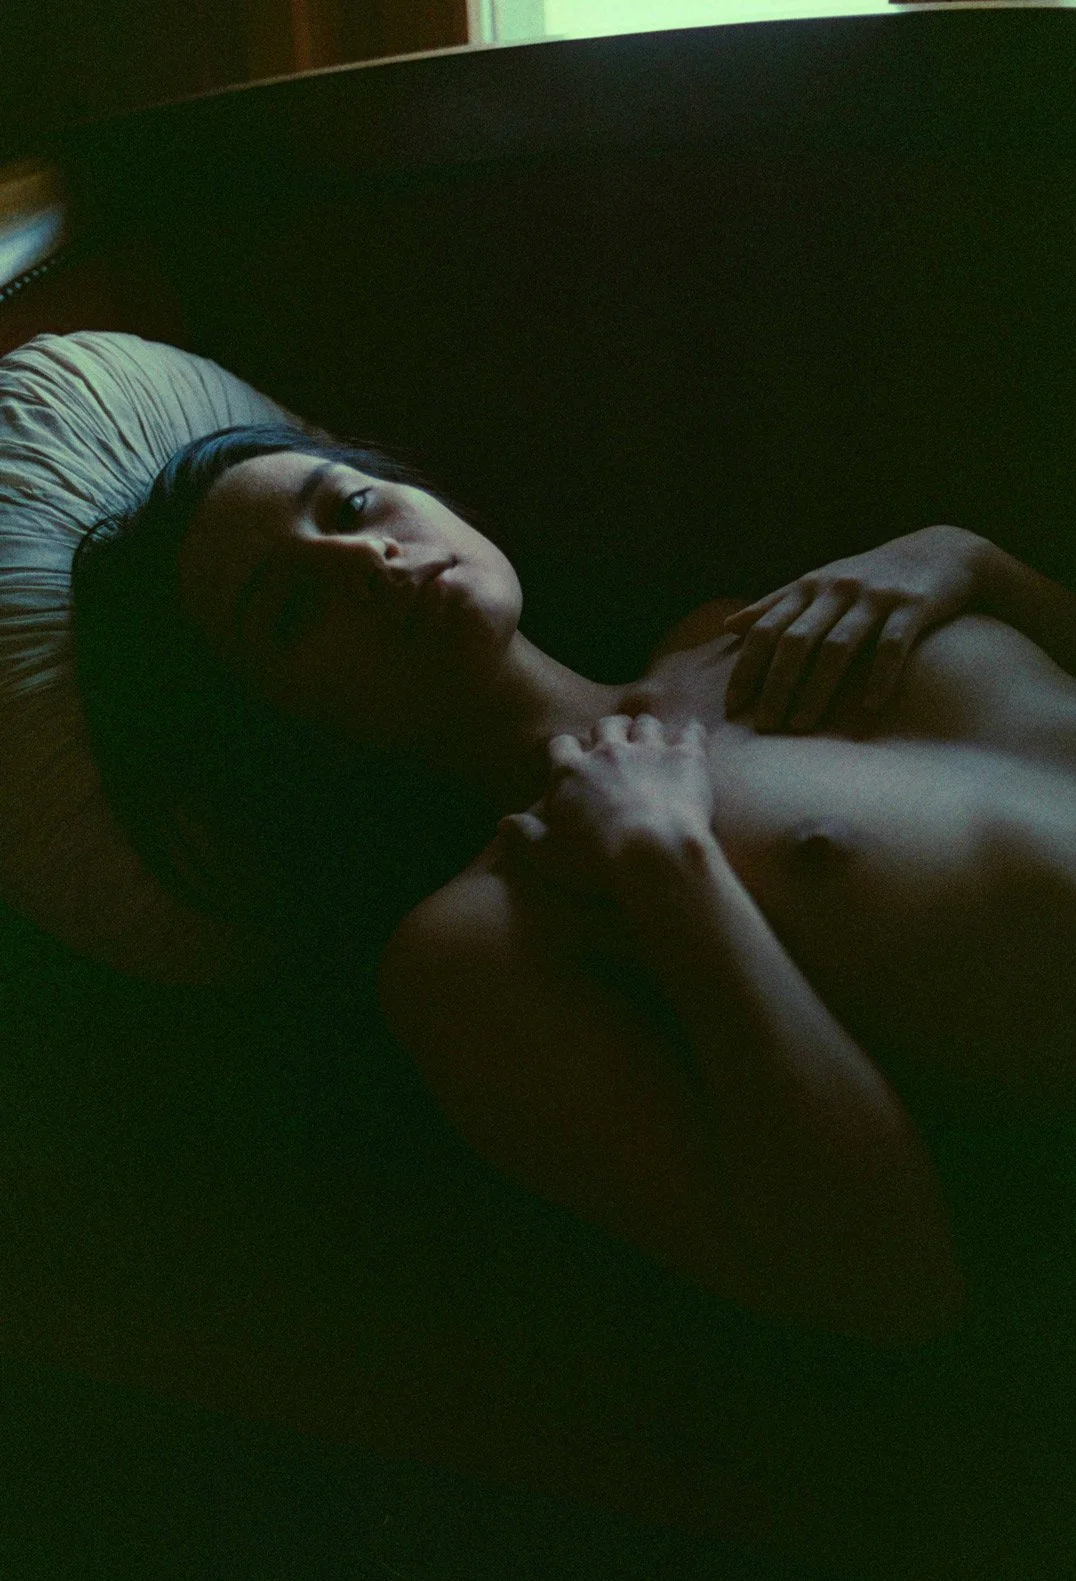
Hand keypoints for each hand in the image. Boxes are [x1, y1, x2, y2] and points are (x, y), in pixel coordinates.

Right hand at [497, 713, 715, 900]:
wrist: (654, 855)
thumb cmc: (598, 861)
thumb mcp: (549, 856)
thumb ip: (526, 836)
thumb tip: (505, 823)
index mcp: (571, 772)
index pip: (561, 746)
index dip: (566, 751)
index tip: (572, 760)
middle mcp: (608, 752)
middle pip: (604, 726)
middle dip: (607, 732)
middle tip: (612, 745)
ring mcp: (649, 751)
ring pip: (645, 724)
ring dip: (645, 730)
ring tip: (649, 740)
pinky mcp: (686, 758)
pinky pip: (690, 733)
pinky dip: (691, 732)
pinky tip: (692, 735)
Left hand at [722, 523, 988, 731]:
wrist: (942, 551)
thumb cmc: (870, 576)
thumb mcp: (820, 582)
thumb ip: (775, 604)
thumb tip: (729, 625)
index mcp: (809, 587)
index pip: (767, 630)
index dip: (747, 668)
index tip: (733, 707)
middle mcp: (837, 589)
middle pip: (796, 641)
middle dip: (776, 686)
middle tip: (765, 726)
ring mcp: (875, 595)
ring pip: (838, 646)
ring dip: (816, 689)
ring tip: (802, 726)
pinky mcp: (913, 604)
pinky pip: (893, 644)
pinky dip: (879, 675)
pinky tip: (869, 705)